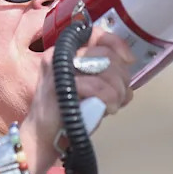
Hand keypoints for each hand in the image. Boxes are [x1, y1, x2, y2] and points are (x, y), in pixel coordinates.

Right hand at [20, 26, 134, 173]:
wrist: (44, 138)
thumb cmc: (68, 114)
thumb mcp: (90, 90)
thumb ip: (106, 78)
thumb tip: (128, 78)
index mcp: (66, 52)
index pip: (96, 35)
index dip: (117, 44)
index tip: (128, 60)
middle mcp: (59, 54)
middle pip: (105, 53)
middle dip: (121, 77)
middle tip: (120, 95)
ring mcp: (57, 68)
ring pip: (104, 68)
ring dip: (116, 90)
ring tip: (114, 105)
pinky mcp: (59, 85)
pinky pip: (96, 85)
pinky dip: (108, 98)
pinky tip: (108, 110)